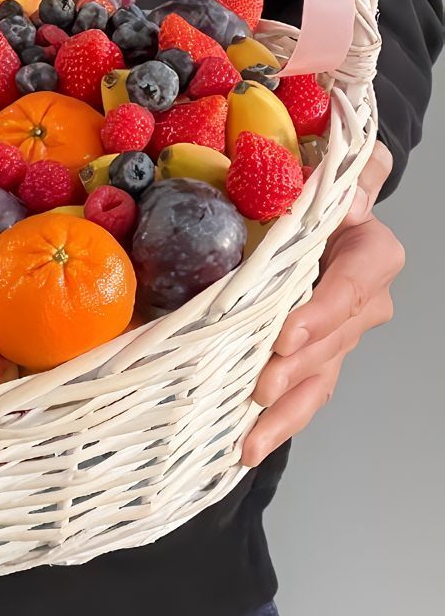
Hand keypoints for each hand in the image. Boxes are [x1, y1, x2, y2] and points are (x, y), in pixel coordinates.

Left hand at [242, 140, 401, 466]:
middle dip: (294, 368)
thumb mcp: (342, 168)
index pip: (352, 286)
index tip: (286, 335)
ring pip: (317, 378)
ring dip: (284, 411)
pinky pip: (302, 394)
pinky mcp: (313, 356)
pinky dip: (277, 422)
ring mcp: (338, 336)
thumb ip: (353, 175)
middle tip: (257, 387)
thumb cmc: (322, 185)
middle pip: (331, 342)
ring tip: (249, 438)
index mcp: (369, 254)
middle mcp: (361, 303)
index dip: (321, 314)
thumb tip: (348, 196)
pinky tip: (246, 447)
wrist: (319, 206)